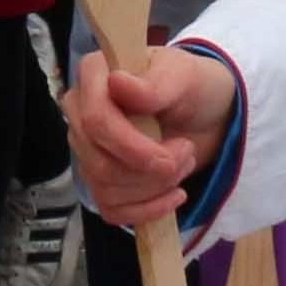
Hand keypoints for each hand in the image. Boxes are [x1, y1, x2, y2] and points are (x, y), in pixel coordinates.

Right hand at [65, 44, 238, 226]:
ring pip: (106, 188)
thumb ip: (154, 84)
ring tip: (185, 163)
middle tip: (187, 152)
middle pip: (99, 162)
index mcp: (94, 76)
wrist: (204, 113)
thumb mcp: (184, 76)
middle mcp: (80, 113)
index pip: (95, 120)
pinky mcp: (101, 179)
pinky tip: (174, 195)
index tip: (172, 152)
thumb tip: (117, 83)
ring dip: (155, 187)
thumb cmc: (191, 86)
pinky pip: (111, 209)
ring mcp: (87, 149)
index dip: (130, 145)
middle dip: (150, 169)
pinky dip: (148, 209)